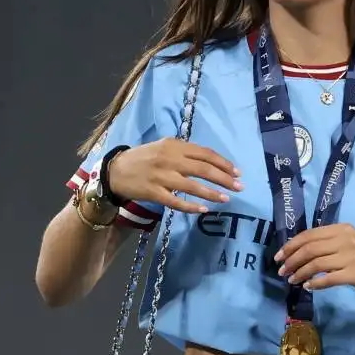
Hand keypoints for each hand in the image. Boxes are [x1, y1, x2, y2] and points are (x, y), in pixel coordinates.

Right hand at [107, 139, 241, 213]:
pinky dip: (191, 206)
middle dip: (224, 179)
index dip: (224, 163)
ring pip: (192, 186)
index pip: (205, 154)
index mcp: (175, 145)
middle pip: (203, 169)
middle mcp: (169, 159)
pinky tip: (204, 209)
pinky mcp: (153, 192)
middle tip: (239, 187)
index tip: (237, 172)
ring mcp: (161, 176)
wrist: (115, 170)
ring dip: (212, 193)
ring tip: (226, 199)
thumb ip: (185, 152)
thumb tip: (212, 162)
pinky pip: (175, 202)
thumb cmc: (145, 158)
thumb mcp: (164, 147)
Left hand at [276, 224, 354, 297]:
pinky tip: (309, 287)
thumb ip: (329, 244)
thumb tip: (299, 252)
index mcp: (342, 229)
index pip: (309, 234)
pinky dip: (315, 283)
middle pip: (310, 248)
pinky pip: (328, 279)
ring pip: (316, 264)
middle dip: (291, 260)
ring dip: (300, 273)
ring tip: (292, 280)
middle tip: (281, 271)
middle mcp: (346, 239)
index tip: (279, 256)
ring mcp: (351, 256)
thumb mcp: (351, 243)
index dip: (291, 246)